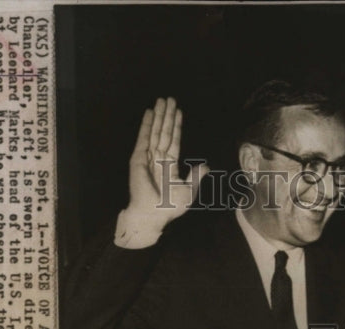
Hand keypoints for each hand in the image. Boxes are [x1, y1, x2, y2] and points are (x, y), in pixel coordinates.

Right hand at [124, 97, 208, 231]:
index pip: (174, 141)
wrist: (153, 215)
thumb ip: (196, 177)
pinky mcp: (139, 159)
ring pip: (155, 132)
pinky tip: (149, 113)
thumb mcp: (188, 192)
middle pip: (163, 132)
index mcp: (169, 166)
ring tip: (161, 100)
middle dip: (166, 115)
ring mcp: (147, 158)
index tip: (178, 111)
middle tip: (169, 98)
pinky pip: (144, 139)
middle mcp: (157, 159)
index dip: (176, 126)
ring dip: (158, 116)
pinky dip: (146, 125)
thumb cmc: (169, 207)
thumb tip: (206, 165)